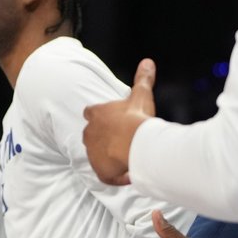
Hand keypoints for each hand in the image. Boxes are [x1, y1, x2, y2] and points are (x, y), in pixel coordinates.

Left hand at [83, 59, 157, 185]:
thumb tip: (148, 61)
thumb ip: (143, 79)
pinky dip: (116, 176)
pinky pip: (106, 175)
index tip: (113, 120)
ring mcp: (92, 154)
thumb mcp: (141, 96)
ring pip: (99, 156)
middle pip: (92, 135)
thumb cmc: (137, 119)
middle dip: (104, 138)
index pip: (91, 113)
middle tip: (123, 141)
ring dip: (110, 157)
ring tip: (129, 157)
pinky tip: (130, 173)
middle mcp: (89, 133)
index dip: (100, 117)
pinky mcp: (100, 171)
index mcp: (96, 115)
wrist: (137, 145)